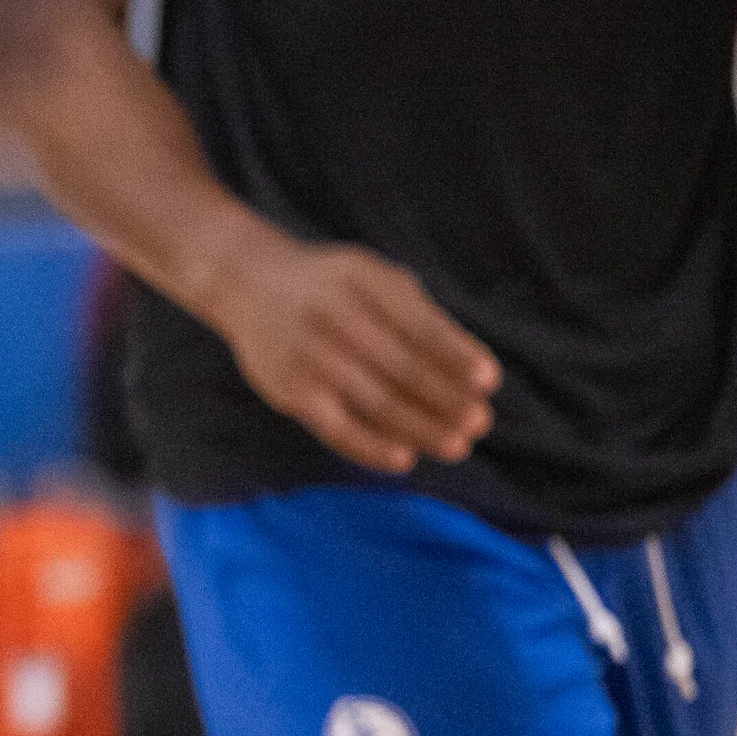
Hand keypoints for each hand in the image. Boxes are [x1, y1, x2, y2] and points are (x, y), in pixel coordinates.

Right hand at [209, 232, 499, 475]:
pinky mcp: (290, 391)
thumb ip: (415, 312)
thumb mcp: (372, 277)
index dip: (457, 356)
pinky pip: (337, 428)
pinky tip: (403, 459)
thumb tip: (467, 371)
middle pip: (404, 369)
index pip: (421, 325)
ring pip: (377, 403)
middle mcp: (334, 316)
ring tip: (457, 445)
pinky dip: (372, 448)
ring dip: (423, 429)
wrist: (248, 284)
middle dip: (448, 400)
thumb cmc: (331, 287)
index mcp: (364, 282)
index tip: (488, 382)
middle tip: (479, 422)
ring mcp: (309, 356)